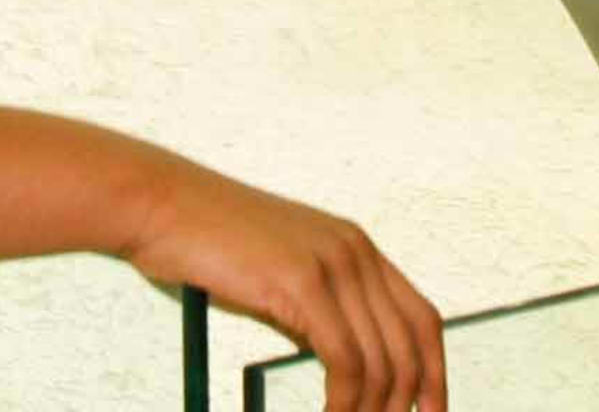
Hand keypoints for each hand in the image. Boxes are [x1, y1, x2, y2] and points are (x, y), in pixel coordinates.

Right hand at [117, 163, 445, 411]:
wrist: (163, 205)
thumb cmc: (208, 247)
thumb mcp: (281, 276)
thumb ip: (318, 313)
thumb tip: (346, 372)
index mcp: (355, 245)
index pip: (422, 319)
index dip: (435, 375)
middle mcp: (355, 249)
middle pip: (410, 348)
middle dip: (403, 406)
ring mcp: (332, 262)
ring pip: (381, 363)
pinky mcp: (303, 281)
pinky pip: (346, 363)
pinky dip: (343, 406)